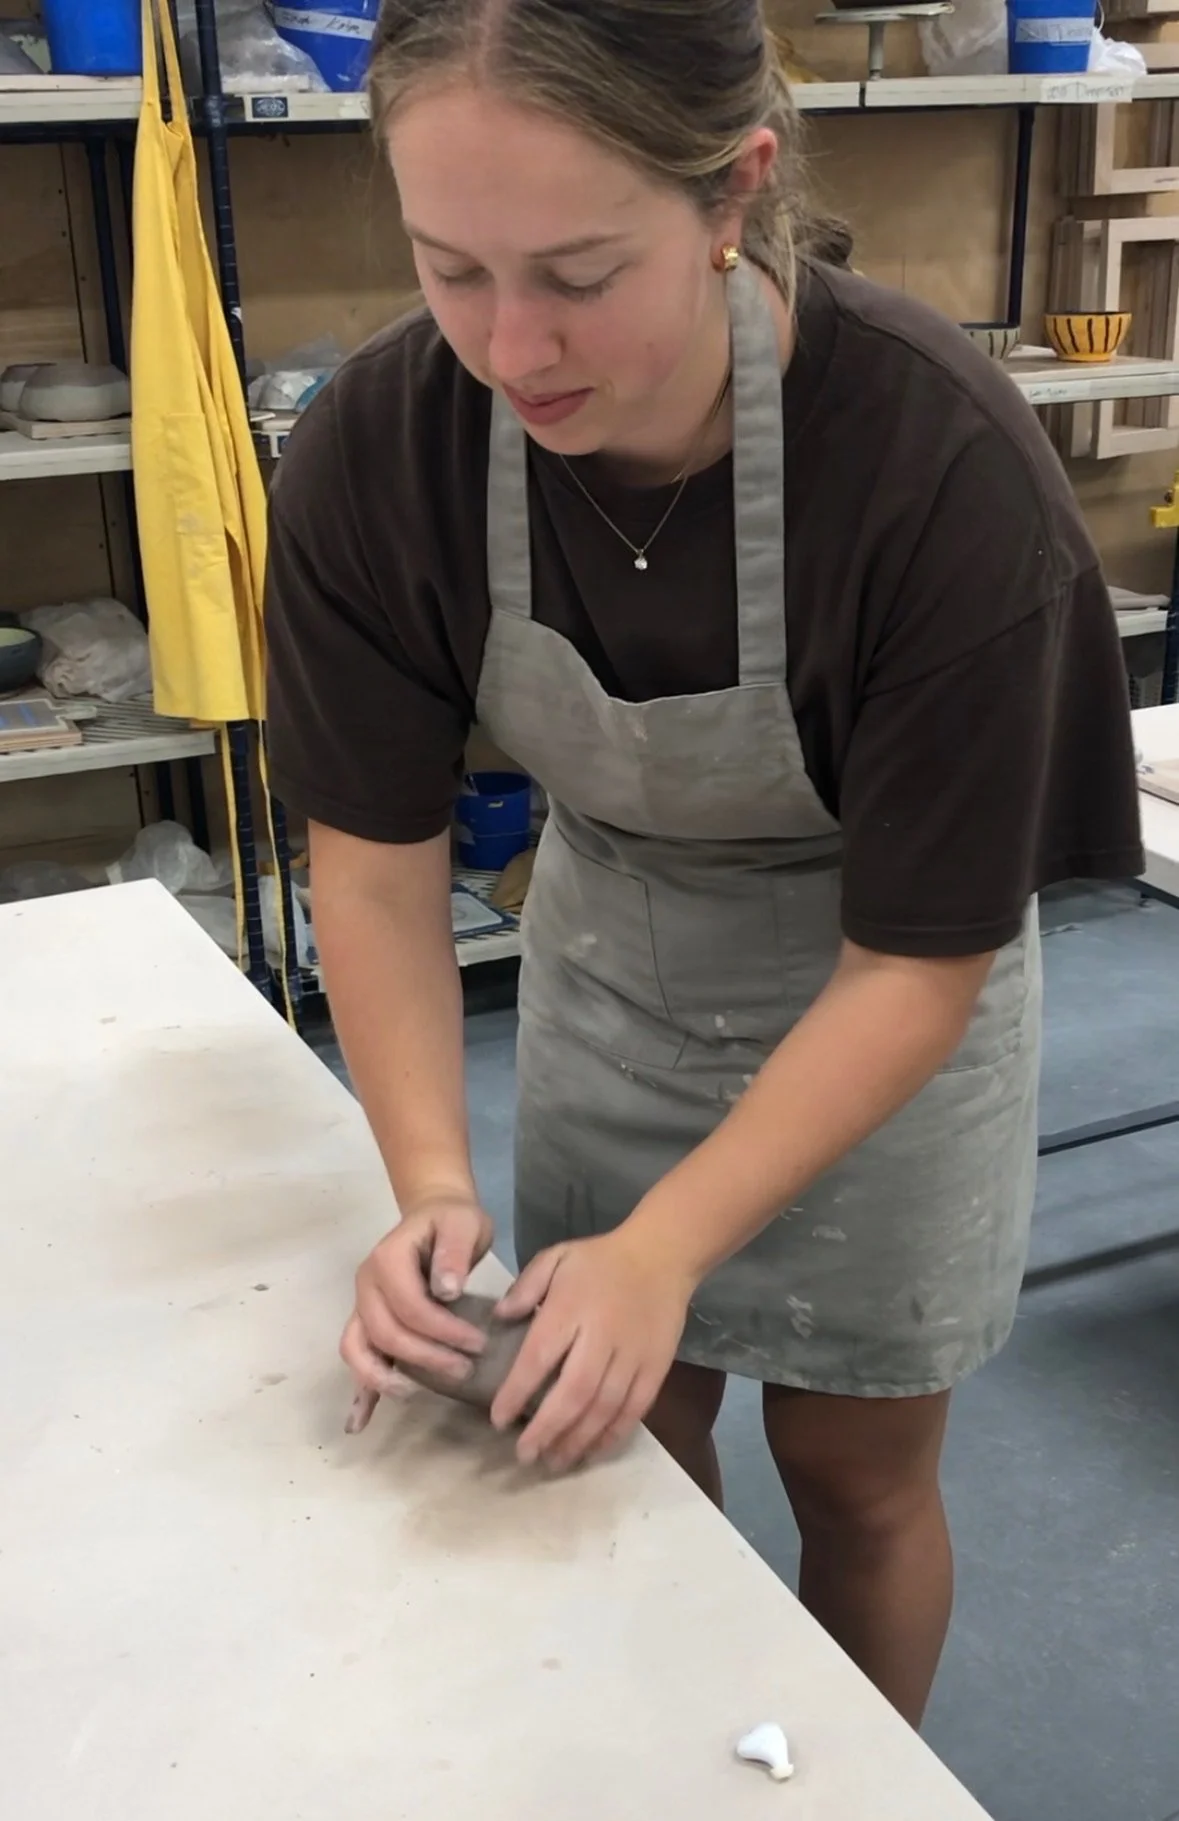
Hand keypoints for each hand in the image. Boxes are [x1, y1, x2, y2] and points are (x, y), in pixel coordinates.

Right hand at [341, 1194, 494, 1433]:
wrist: (434, 1214)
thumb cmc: (452, 1221)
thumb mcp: (463, 1223)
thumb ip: (455, 1252)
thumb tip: (446, 1290)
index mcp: (387, 1260)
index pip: (409, 1307)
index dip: (443, 1331)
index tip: (479, 1344)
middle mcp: (366, 1285)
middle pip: (386, 1333)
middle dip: (426, 1357)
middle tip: (466, 1369)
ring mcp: (361, 1305)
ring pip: (358, 1350)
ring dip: (384, 1378)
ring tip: (413, 1394)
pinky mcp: (366, 1322)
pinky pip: (355, 1358)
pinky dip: (357, 1390)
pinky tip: (360, 1423)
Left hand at [489, 1229, 693, 1472]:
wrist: (663, 1255)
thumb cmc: (601, 1260)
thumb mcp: (556, 1257)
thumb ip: (526, 1287)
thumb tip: (499, 1318)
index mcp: (571, 1308)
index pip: (539, 1357)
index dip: (517, 1392)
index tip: (497, 1419)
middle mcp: (602, 1336)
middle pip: (574, 1392)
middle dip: (547, 1428)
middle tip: (524, 1455)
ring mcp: (633, 1355)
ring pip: (605, 1407)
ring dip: (578, 1440)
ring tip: (554, 1462)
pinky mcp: (656, 1367)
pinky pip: (635, 1409)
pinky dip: (613, 1435)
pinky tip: (594, 1452)